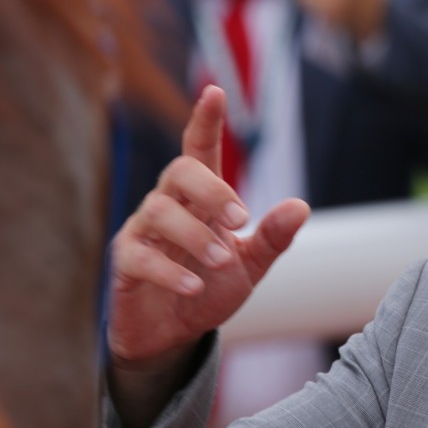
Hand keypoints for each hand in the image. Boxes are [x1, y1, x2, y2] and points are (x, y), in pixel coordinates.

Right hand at [107, 86, 309, 427]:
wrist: (174, 334)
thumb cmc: (209, 287)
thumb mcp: (251, 265)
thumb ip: (273, 237)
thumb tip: (301, 206)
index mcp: (199, 199)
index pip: (198, 150)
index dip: (205, 121)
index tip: (216, 92)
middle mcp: (168, 205)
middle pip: (179, 172)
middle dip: (212, 190)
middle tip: (241, 219)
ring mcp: (143, 232)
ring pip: (159, 211)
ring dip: (195, 234)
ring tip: (219, 261)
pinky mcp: (125, 263)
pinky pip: (139, 255)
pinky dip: (168, 270)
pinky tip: (192, 286)